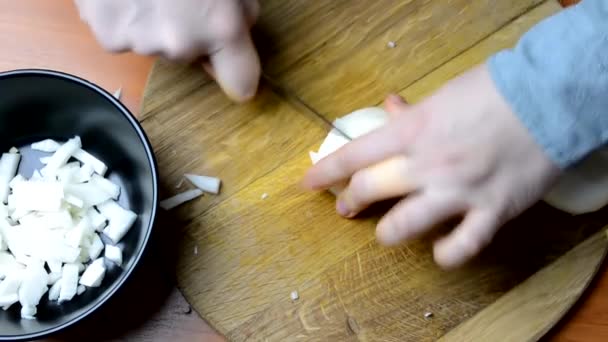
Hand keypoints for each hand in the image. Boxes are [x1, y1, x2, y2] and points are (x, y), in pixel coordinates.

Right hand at [74, 0, 260, 101]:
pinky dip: (123, 18)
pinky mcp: (108, 36)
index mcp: (221, 28)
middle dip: (187, 33)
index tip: (230, 64)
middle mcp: (182, 45)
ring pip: (154, 44)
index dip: (237, 73)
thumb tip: (237, 32)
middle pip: (190, 56)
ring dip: (153, 24)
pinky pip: (122, 35)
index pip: (241, 82)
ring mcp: (141, 43)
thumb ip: (239, 12)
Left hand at [302, 64, 560, 268]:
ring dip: (387, 233)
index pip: (354, 155)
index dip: (325, 172)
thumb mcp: (444, 95)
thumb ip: (412, 112)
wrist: (548, 98)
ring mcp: (456, 191)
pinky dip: (447, 255)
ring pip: (404, 226)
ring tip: (385, 234)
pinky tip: (441, 253)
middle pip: (370, 190)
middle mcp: (426, 164)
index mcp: (412, 131)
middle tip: (346, 206)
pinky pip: (461, 246)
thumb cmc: (494, 90)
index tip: (307, 183)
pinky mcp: (489, 210)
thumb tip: (388, 108)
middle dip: (350, 201)